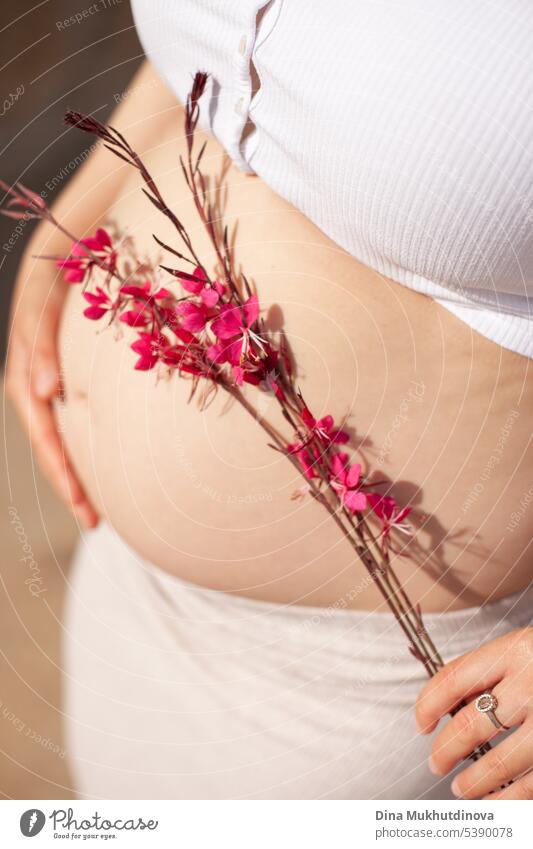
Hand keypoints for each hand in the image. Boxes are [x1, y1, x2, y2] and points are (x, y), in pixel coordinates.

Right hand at [6, 252, 98, 527]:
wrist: (56, 266)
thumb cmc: (50, 287)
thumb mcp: (42, 310)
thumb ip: (41, 347)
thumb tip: (45, 393)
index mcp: (25, 381)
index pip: (46, 440)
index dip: (64, 474)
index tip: (84, 503)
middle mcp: (34, 392)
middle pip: (51, 451)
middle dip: (71, 487)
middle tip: (94, 521)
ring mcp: (47, 391)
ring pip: (60, 444)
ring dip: (77, 475)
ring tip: (97, 509)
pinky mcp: (61, 385)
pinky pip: (69, 426)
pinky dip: (82, 450)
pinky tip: (99, 467)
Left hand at [416, 627, 532, 798]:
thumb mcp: (524, 647)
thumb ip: (492, 672)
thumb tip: (447, 708)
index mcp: (515, 650)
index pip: (453, 679)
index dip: (428, 705)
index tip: (420, 723)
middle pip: (471, 726)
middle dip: (446, 751)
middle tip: (436, 764)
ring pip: (501, 765)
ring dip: (475, 784)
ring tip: (461, 790)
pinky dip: (512, 800)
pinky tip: (498, 803)